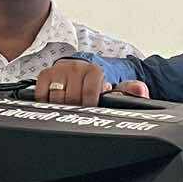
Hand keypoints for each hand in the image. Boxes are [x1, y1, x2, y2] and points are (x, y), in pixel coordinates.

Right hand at [34, 59, 149, 106]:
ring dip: (61, 108)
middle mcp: (76, 68)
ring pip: (56, 98)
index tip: (90, 111)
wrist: (80, 69)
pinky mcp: (45, 74)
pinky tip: (54, 105)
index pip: (90, 95)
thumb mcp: (115, 87)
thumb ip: (128, 91)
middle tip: (78, 113)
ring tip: (68, 110)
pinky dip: (46, 102)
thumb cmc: (98, 83)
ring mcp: (59, 71)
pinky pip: (41, 94)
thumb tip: (141, 90)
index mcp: (94, 71)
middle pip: (72, 99)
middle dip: (75, 109)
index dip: (89, 106)